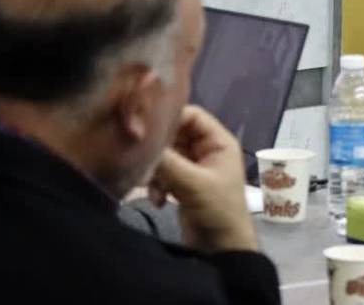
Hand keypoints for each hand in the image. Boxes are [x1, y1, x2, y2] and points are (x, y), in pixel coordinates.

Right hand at [149, 105, 256, 252]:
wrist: (222, 249)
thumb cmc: (218, 210)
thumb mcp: (194, 184)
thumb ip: (169, 162)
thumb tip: (141, 142)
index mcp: (218, 141)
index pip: (192, 115)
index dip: (170, 118)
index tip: (146, 129)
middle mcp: (206, 149)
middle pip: (175, 135)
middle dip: (159, 150)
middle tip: (143, 162)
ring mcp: (194, 167)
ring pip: (166, 155)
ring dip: (155, 170)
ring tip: (150, 186)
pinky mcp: (182, 184)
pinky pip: (163, 173)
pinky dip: (157, 184)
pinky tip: (158, 200)